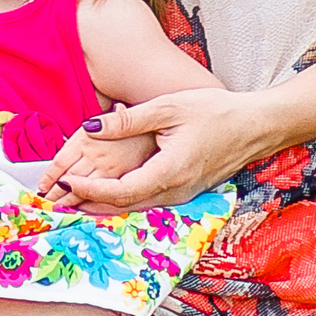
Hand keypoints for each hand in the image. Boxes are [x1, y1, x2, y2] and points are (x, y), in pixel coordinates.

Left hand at [49, 86, 274, 210]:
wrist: (255, 126)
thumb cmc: (214, 112)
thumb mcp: (167, 108)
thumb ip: (127, 121)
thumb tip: (90, 127)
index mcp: (169, 173)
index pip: (119, 192)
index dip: (89, 190)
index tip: (65, 181)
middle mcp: (176, 192)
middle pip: (125, 207)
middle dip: (90, 203)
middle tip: (61, 197)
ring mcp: (183, 195)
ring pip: (138, 207)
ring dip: (106, 204)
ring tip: (77, 196)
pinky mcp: (187, 191)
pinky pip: (150, 202)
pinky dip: (125, 199)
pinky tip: (111, 191)